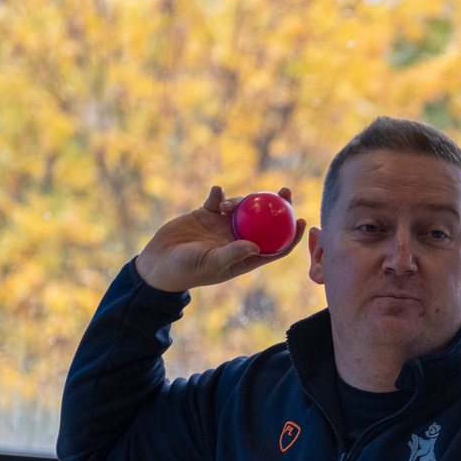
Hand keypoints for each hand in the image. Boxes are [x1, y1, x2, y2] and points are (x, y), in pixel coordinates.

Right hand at [134, 185, 306, 291]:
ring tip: (231, 204)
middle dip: (278, 207)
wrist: (158, 263)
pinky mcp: (205, 214)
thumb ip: (233, 254)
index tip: (302, 220)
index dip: (291, 235)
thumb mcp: (211, 263)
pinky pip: (218, 200)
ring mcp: (222, 227)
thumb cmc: (186, 270)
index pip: (275, 247)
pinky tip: (216, 194)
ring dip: (243, 201)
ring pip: (243, 208)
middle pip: (265, 223)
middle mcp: (236, 240)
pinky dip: (219, 195)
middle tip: (286, 190)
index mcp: (244, 257)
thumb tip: (256, 246)